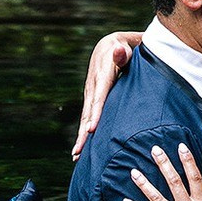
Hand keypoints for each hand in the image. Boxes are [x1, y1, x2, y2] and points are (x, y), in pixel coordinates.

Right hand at [71, 30, 144, 160]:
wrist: (112, 45)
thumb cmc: (124, 48)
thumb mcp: (124, 46)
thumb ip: (122, 51)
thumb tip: (118, 51)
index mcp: (102, 76)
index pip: (99, 98)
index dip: (95, 114)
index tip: (91, 130)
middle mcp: (93, 87)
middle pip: (88, 112)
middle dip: (83, 133)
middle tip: (79, 151)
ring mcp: (91, 94)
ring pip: (85, 117)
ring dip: (81, 136)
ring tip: (76, 155)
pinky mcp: (92, 99)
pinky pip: (88, 117)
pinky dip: (84, 132)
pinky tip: (81, 148)